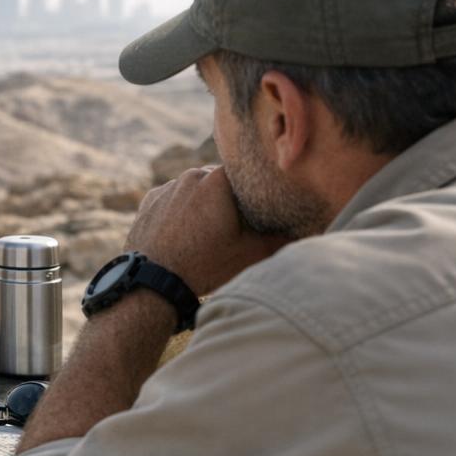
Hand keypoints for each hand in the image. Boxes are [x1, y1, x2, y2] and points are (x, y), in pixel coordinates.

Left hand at [125, 166, 290, 295]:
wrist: (153, 282)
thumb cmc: (204, 265)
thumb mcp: (250, 253)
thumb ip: (280, 237)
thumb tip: (306, 231)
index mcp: (218, 179)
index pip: (247, 173)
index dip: (257, 189)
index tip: (262, 207)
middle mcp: (191, 175)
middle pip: (221, 181)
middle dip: (230, 198)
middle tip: (238, 224)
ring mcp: (167, 187)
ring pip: (195, 190)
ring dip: (204, 204)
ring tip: (209, 233)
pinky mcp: (149, 201)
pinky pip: (173, 200)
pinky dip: (181, 212)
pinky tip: (186, 234)